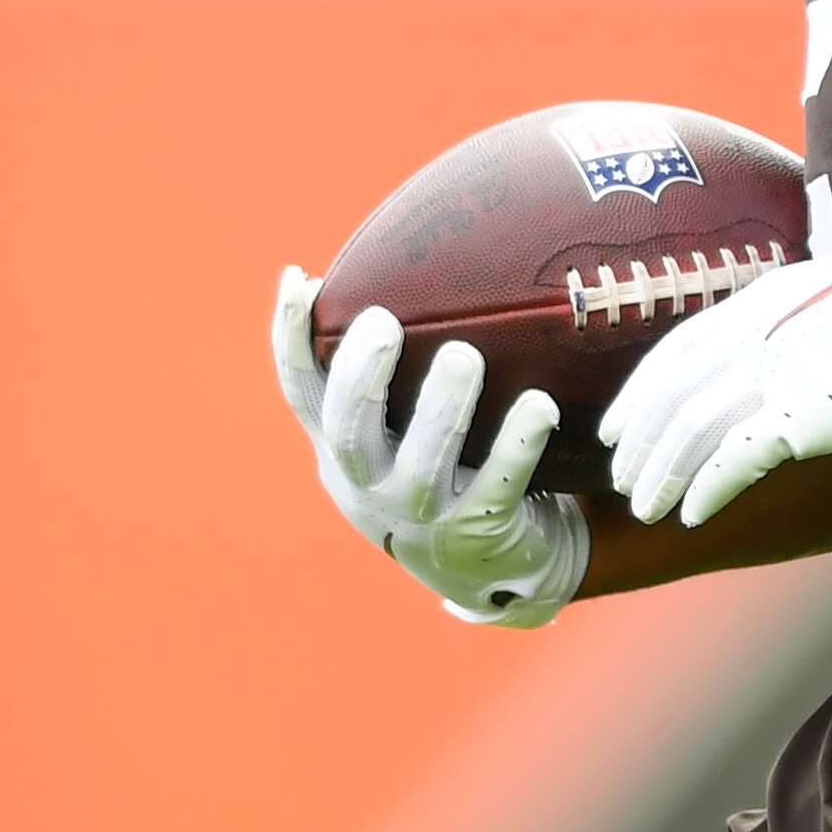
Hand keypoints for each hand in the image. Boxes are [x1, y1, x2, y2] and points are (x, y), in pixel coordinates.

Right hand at [270, 266, 586, 626]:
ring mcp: (422, 514)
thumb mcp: (402, 430)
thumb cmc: (446, 471)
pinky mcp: (478, 531)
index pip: (302, 392)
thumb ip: (397, 371)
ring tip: (465, 355)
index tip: (300, 281)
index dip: (291, 341)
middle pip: (348, 431)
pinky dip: (518, 443)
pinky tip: (540, 405)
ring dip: (441, 408)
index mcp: (343, 450)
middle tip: (382, 323)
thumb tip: (410, 263)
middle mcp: (369, 484)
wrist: (492, 568)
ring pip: (421, 463)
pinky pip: (499, 483)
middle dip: (362, 377)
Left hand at [602, 242, 831, 526]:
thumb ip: (799, 318)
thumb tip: (786, 344)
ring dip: (661, 474)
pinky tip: (693, 515)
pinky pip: (733, 459)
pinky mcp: (802, 413)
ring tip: (648, 508)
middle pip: (670, 394)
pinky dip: (705, 489)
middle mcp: (756, 331)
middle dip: (638, 443)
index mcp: (764, 300)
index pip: (677, 350)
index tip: (618, 426)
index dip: (638, 393)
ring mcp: (776, 371)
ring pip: (689, 431)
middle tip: (622, 479)